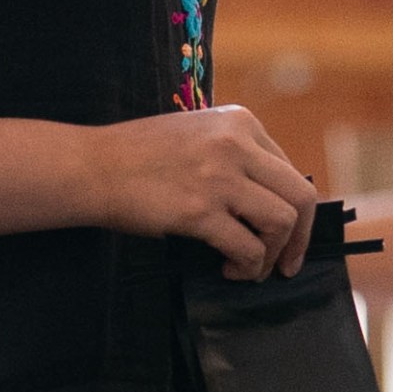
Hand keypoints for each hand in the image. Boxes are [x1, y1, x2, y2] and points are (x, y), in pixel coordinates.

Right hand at [93, 104, 311, 275]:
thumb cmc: (135, 154)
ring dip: (274, 254)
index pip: (289, 170)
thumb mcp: (195, 134)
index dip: (294, 209)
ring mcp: (220, 177)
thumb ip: (232, 153)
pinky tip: (229, 270)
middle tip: (288, 264)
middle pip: (299, 196)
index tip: (287, 234)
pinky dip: (247, 267)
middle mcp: (237, 144)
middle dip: (300, 237)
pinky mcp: (201, 211)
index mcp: (239, 122)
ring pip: (281, 222)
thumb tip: (263, 195)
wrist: (92, 166)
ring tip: (252, 268)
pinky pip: (248, 248)